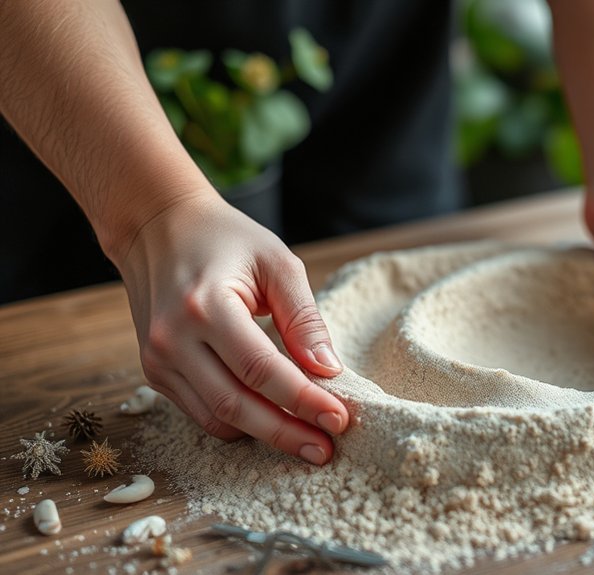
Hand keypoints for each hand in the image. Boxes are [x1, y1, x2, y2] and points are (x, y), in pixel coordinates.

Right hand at [115, 194, 348, 463]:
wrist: (156, 227)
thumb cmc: (225, 239)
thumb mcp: (276, 263)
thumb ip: (303, 317)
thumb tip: (328, 370)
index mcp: (205, 306)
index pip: (261, 370)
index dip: (302, 400)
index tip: (340, 419)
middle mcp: (172, 339)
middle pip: (236, 406)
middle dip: (286, 433)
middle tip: (326, 449)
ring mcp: (157, 360)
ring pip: (216, 419)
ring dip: (264, 435)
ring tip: (308, 441)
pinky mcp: (154, 372)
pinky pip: (201, 413)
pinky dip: (239, 423)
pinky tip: (272, 421)